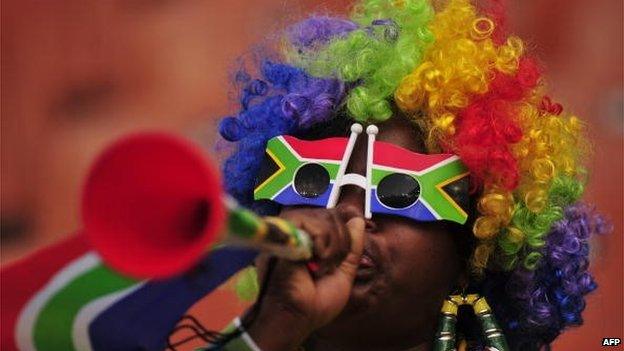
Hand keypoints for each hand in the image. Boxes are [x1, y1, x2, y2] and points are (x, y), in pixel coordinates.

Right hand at [247, 207, 365, 350]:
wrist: (297, 317)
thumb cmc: (316, 302)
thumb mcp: (344, 272)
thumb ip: (352, 246)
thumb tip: (358, 220)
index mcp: (312, 240)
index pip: (335, 218)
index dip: (345, 234)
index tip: (338, 259)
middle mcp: (300, 232)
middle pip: (333, 215)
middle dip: (341, 244)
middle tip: (327, 268)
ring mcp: (292, 231)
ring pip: (326, 218)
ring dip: (332, 248)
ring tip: (319, 269)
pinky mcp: (285, 233)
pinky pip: (315, 225)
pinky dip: (323, 245)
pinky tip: (312, 264)